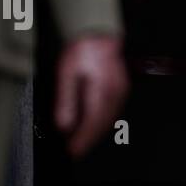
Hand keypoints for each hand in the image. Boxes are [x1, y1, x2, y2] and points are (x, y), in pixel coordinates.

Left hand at [54, 34, 127, 158]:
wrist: (99, 33)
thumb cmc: (83, 49)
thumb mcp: (67, 73)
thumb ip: (66, 100)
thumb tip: (64, 124)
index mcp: (101, 90)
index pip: (92, 123)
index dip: (82, 140)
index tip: (72, 151)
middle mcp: (114, 94)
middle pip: (102, 125)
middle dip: (88, 140)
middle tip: (75, 151)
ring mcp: (120, 92)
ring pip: (108, 120)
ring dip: (94, 133)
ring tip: (80, 142)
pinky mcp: (121, 90)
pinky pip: (111, 112)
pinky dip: (101, 123)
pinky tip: (91, 125)